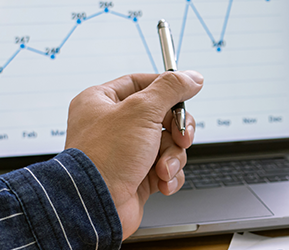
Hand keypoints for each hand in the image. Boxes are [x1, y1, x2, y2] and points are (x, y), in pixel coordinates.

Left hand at [65, 71, 202, 238]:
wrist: (97, 205)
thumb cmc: (105, 157)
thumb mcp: (142, 110)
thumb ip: (170, 89)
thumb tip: (192, 77)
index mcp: (101, 102)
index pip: (140, 83)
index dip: (166, 89)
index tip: (186, 93)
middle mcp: (112, 126)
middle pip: (161, 115)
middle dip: (176, 130)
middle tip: (182, 137)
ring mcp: (124, 153)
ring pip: (167, 144)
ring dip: (172, 157)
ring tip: (162, 168)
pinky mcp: (136, 176)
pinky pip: (165, 169)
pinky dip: (169, 176)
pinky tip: (161, 182)